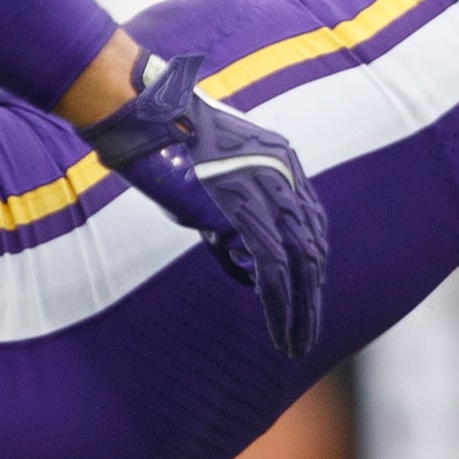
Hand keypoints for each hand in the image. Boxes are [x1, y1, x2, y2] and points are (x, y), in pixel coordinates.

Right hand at [85, 51, 328, 357]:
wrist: (145, 115)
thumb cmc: (163, 146)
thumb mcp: (208, 186)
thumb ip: (230, 226)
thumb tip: (246, 271)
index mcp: (282, 161)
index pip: (311, 224)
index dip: (311, 267)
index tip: (307, 300)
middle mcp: (285, 174)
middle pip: (313, 247)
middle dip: (313, 297)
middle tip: (308, 334)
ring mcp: (268, 190)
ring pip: (300, 264)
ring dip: (300, 310)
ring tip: (295, 343)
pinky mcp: (245, 210)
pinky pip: (273, 268)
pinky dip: (278, 304)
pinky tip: (277, 329)